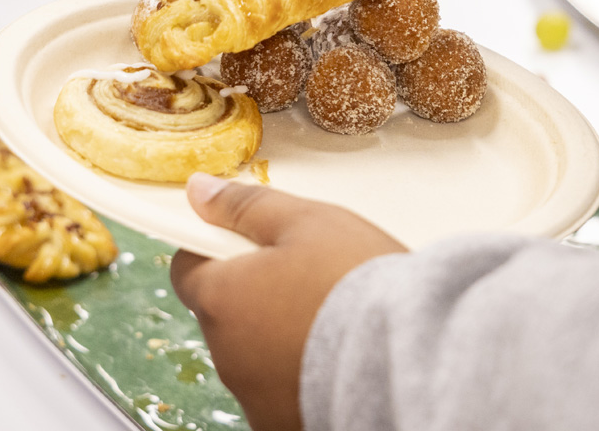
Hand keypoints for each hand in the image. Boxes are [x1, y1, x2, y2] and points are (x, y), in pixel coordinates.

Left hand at [170, 173, 407, 430]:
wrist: (411, 353)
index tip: (247, 242)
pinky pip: (280, 389)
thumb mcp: (305, 221)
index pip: (187, 269)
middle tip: (307, 275)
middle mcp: (226, 353)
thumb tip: (198, 191)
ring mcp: (253, 394)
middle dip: (255, 292)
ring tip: (332, 316)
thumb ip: (245, 206)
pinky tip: (337, 355)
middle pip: (225, 312)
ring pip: (253, 352)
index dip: (214, 249)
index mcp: (222, 297)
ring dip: (278, 334)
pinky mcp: (282, 422)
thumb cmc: (357, 281)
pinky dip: (299, 372)